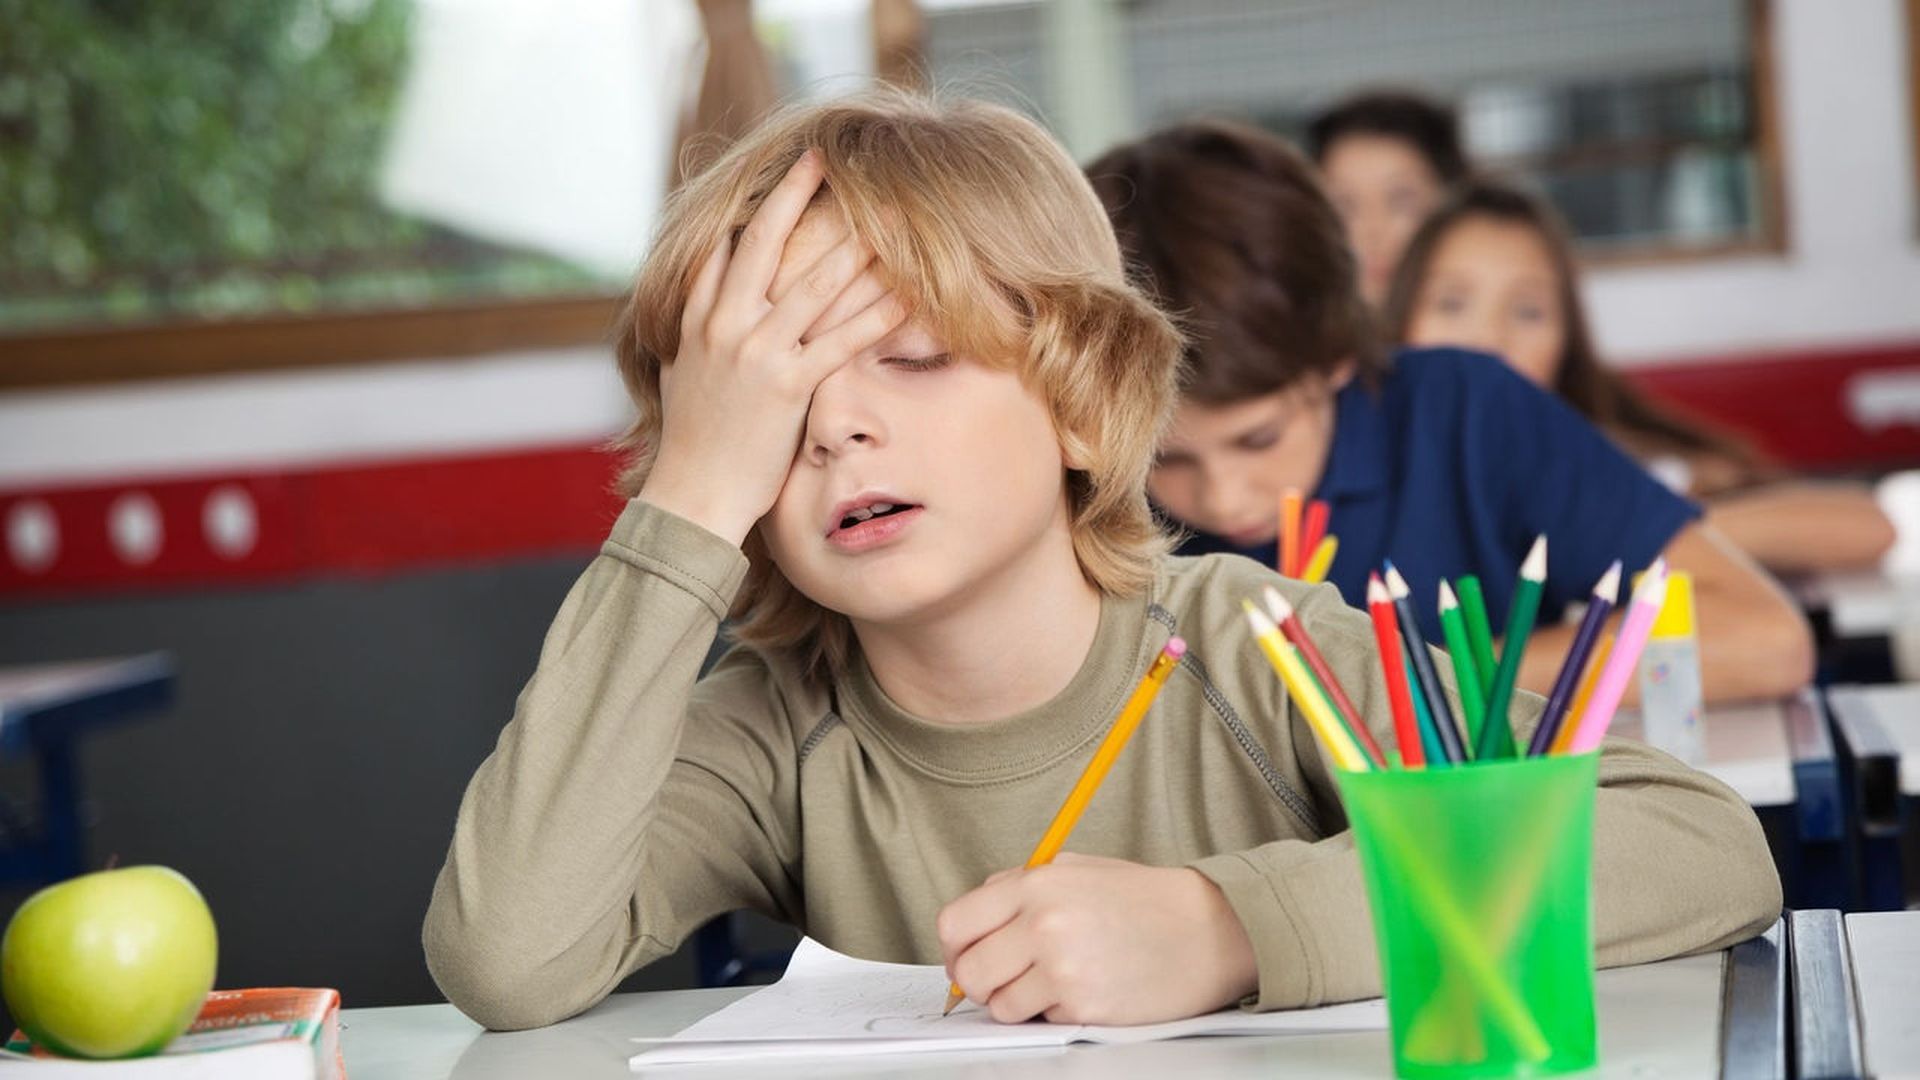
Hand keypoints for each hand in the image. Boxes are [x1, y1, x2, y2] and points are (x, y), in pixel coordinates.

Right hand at [639, 152, 909, 544]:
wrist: (692, 494)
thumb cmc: (691, 441)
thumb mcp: (680, 371)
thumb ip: (695, 325)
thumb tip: (705, 289)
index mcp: (699, 319)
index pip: (726, 247)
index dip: (761, 207)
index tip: (791, 174)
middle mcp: (726, 326)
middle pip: (765, 244)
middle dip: (796, 196)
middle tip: (824, 159)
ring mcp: (757, 353)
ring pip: (813, 285)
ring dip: (854, 248)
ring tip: (886, 217)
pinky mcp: (789, 386)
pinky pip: (842, 340)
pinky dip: (878, 315)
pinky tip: (907, 295)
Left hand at [935, 853, 1257, 1024]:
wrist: (1209, 929)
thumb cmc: (1145, 899)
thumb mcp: (1074, 870)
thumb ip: (1017, 888)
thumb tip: (973, 921)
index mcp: (1034, 885)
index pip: (954, 923)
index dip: (954, 947)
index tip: (965, 955)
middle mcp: (1042, 925)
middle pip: (968, 971)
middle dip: (979, 980)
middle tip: (1001, 977)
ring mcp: (1062, 969)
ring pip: (1000, 1004)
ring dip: (1016, 1000)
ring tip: (1050, 981)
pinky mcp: (1083, 1007)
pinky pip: (1041, 1019)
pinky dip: (1054, 1011)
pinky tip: (1084, 988)